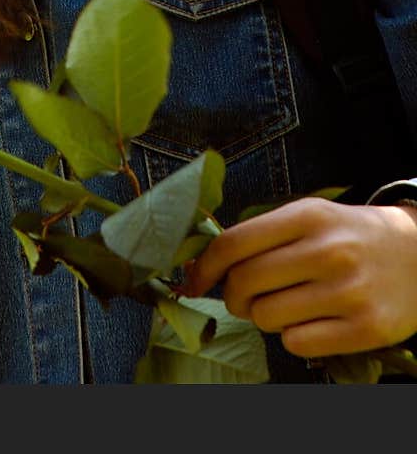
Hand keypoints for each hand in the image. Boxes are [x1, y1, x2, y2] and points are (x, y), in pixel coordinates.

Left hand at [183, 197, 416, 357]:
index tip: (193, 281)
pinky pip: (297, 343)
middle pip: (245, 283)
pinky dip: (292, 337)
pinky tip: (310, 321)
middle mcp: (327, 251)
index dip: (205, 266)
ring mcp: (348, 291)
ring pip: (266, 317)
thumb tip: (203, 264)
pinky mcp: (365, 328)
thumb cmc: (350, 236)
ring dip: (263, 317)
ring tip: (284, 305)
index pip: (235, 243)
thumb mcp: (311, 216)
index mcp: (308, 216)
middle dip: (233, 295)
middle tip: (243, 296)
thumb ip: (262, 234)